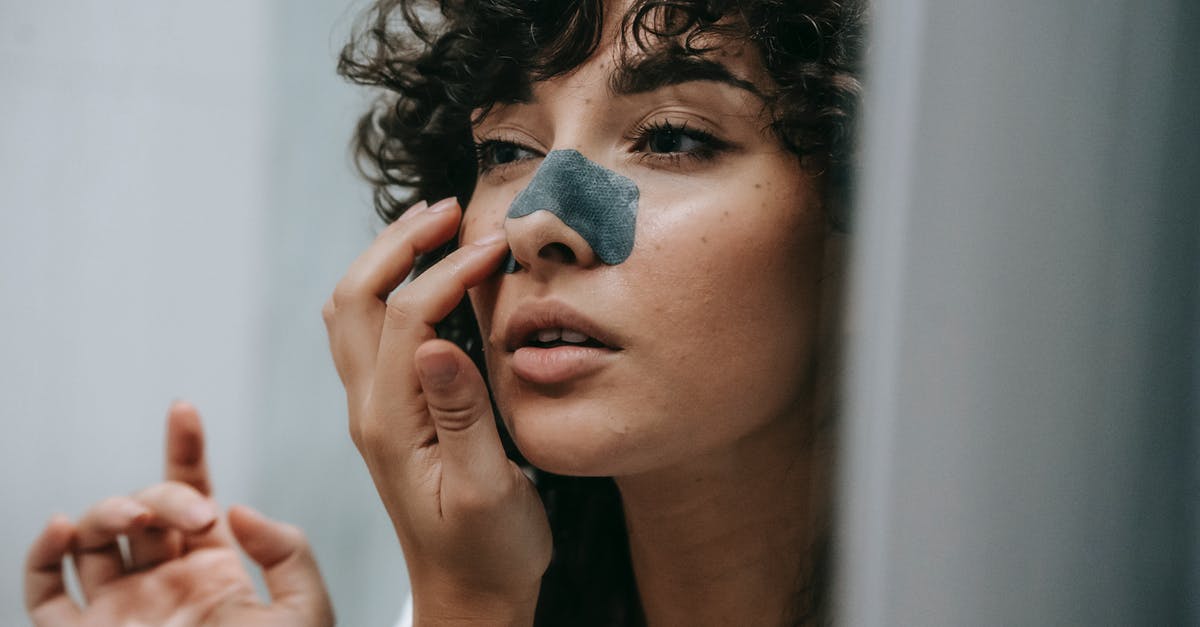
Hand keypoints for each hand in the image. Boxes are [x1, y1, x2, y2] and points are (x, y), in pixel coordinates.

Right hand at [24, 402, 333, 626]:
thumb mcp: (306, 612)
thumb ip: (287, 553)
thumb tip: (235, 509)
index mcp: (214, 569)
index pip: (193, 494)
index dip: (184, 449)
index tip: (184, 409)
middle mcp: (162, 582)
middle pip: (144, 510)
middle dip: (161, 495)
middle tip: (194, 516)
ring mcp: (119, 608)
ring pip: (94, 539)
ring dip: (105, 511)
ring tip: (130, 518)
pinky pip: (45, 592)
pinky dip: (44, 555)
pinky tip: (64, 529)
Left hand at [323, 197, 550, 621]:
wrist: (468, 594)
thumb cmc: (488, 551)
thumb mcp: (488, 489)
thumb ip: (463, 415)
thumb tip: (439, 341)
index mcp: (391, 421)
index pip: (409, 315)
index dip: (450, 270)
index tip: (497, 245)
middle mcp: (370, 408)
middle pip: (355, 297)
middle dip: (398, 242)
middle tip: (450, 209)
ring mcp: (374, 409)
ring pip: (354, 311)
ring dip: (387, 259)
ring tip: (434, 227)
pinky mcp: (390, 414)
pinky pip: (371, 334)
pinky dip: (393, 288)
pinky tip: (429, 279)